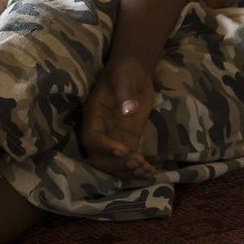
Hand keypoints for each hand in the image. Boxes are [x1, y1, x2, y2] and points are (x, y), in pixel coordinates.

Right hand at [81, 57, 155, 178]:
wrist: (134, 73)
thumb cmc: (125, 71)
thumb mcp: (124, 75)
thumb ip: (124, 90)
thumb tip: (128, 110)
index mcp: (94, 116)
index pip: (92, 138)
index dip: (104, 148)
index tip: (123, 151)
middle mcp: (101, 132)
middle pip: (100, 159)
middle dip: (117, 165)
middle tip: (138, 163)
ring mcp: (114, 140)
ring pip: (113, 165)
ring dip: (128, 173)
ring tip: (146, 170)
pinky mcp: (128, 143)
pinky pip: (128, 162)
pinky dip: (138, 171)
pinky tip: (151, 171)